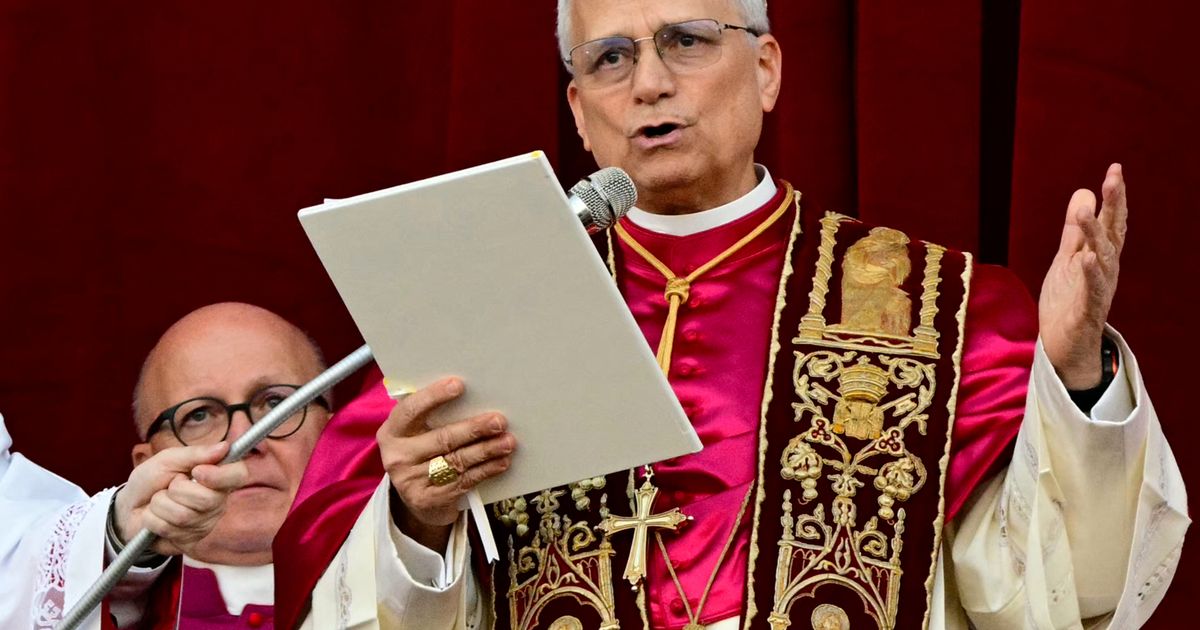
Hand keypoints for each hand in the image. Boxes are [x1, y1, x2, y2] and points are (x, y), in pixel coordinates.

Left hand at [114, 442, 249, 555]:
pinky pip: (169, 529)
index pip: (239, 475)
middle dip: (177, 490)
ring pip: (184, 515)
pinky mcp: (189, 541)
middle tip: (169, 487)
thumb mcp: (167, 459)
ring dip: (160, 505)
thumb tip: (224, 447)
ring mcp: (205, 523)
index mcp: (217, 477)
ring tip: (159, 502)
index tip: (198, 472)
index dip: (221, 475)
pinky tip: (156, 517)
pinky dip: (153, 520)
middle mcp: (217, 502)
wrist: (128, 508)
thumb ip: (195, 454)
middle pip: (207, 499)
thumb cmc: (150, 480)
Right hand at [377, 377, 515, 550]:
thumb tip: (473, 397)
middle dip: (474, 428)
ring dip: (487, 450)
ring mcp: (411, 481)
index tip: (459, 385)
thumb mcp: (417, 434)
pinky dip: (486, 470)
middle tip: (499, 421)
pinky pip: (464, 481)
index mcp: (392, 432)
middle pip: (442, 438)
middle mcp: (398, 457)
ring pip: (457, 461)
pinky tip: (501, 461)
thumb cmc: (423, 454)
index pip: (411, 410)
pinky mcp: (429, 500)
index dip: (434, 396)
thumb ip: (433, 417)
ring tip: (508, 441)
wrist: (417, 500)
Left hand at [1039, 163, 1127, 388]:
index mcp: (1099, 256)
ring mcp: (1098, 290)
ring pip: (1102, 258)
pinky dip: (1090, 274)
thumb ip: (1074, 228)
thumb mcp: (1067, 257)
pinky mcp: (1087, 310)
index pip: (1110, 222)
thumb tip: (1083, 192)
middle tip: (1114, 177)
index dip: (1113, 197)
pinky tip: (1087, 258)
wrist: (1064, 345)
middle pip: (1112, 234)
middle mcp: (1104, 270)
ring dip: (1095, 234)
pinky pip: (1092, 290)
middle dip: (1114, 206)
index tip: (1115, 169)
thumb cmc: (1069, 300)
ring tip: (1086, 212)